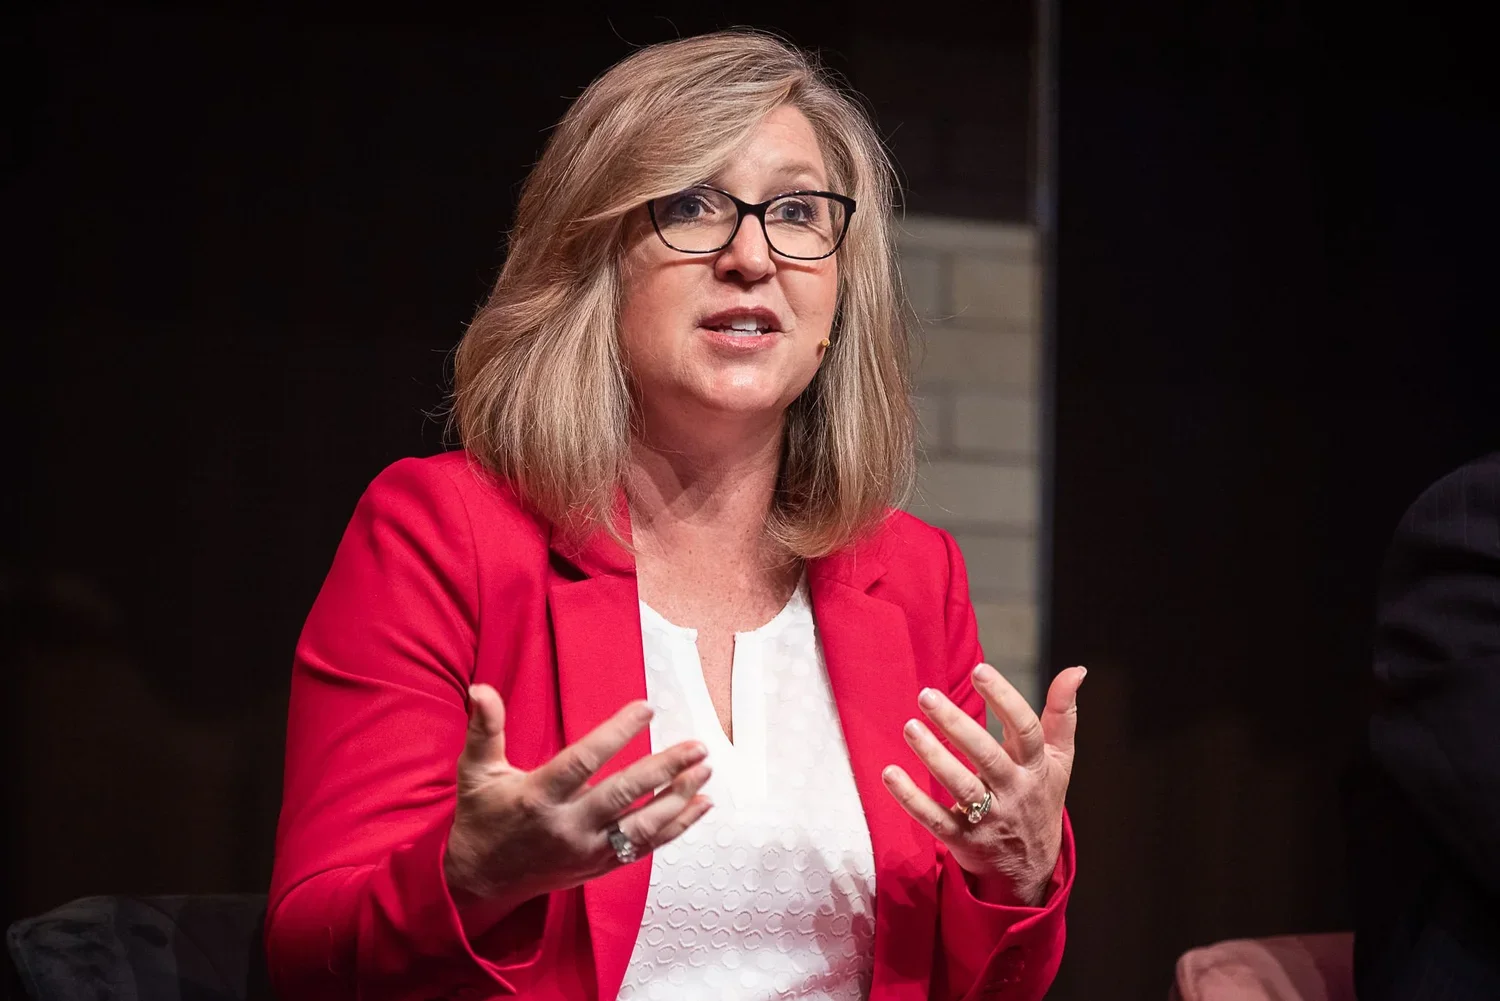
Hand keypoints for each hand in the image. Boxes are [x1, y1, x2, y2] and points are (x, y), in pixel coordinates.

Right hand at [444, 684, 713, 916]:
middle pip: (624, 796)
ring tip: (705, 771)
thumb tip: (480, 689)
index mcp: (538, 797)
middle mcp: (567, 827)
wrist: (480, 881)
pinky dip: (677, 827)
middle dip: (665, 769)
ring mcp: (587, 851)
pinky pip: (646, 847)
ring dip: (679, 798)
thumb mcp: (476, 771)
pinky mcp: (600, 866)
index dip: (616, 734)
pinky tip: (702, 805)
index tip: (645, 709)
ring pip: (643, 827)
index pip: (583, 761)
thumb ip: (484, 729)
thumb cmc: (482, 817)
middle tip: (697, 747)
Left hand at [881, 664, 1084, 906]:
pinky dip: (911, 798)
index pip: (1025, 729)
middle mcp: (1014, 791)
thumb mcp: (1059, 760)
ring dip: (933, 756)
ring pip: (960, 786)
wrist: (1030, 871)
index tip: (980, 670)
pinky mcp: (963, 840)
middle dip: (957, 724)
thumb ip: (1063, 714)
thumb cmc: (1040, 799)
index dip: (1005, 699)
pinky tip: (889, 773)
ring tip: (909, 727)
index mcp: (1036, 767)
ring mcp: (988, 818)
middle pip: (987, 756)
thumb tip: (1077, 669)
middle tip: (926, 695)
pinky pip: (935, 819)